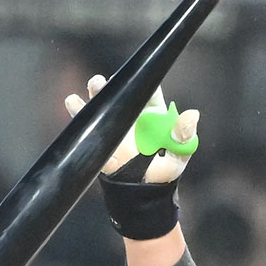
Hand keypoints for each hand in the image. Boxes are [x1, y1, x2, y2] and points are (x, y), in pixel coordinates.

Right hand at [64, 75, 199, 183]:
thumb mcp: (180, 153)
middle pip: (121, 93)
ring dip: (96, 93)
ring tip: (94, 84)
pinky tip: (72, 101)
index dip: (143, 79)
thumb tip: (193, 115)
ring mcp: (114, 126)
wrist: (142, 193)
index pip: (148, 91)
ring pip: (103, 104)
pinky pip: (86, 125)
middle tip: (108, 79)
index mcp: (153, 115)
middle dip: (114, 84)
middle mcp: (132, 116)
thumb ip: (184, 135)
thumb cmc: (165, 171)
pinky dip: (78, 112)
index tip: (137, 72)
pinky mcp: (100, 139)